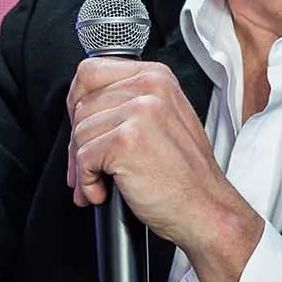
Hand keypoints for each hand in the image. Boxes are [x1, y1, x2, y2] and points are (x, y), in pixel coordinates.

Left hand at [66, 57, 263, 281]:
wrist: (205, 209)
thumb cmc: (185, 174)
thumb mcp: (165, 119)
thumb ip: (129, 103)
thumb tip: (83, 108)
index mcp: (155, 77)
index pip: (91, 72)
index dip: (76, 102)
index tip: (78, 127)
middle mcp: (148, 88)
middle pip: (81, 106)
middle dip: (77, 143)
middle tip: (88, 168)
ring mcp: (139, 112)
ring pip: (79, 134)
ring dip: (81, 167)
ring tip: (100, 183)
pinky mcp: (125, 141)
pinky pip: (83, 158)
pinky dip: (87, 182)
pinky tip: (103, 192)